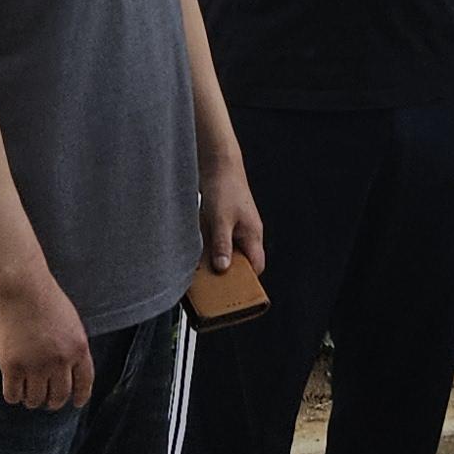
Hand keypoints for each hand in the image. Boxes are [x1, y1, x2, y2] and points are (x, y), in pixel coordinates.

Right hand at [0, 268, 97, 412]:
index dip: (80, 396)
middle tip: (46, 400)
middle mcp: (60, 361)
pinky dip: (14, 396)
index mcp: (78, 348)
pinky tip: (13, 391)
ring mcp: (35, 366)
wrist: (21, 286)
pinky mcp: (12, 367)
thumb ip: (71, 346)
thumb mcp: (71, 322)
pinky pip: (13, 395)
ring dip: (32, 400)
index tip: (75, 403)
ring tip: (28, 395)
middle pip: (59, 396)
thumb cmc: (45, 297)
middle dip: (53, 402)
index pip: (84, 383)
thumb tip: (67, 370)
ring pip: (35, 399)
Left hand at [198, 152, 265, 278]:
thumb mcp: (221, 220)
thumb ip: (222, 245)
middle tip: (212, 281)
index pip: (256, 265)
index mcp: (253, 234)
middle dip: (227, 272)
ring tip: (201, 267)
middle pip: (240, 261)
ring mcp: (235, 227)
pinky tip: (196, 249)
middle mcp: (247, 232)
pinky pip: (218, 241)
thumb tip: (223, 268)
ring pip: (227, 251)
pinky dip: (209, 247)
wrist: (217, 162)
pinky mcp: (223, 221)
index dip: (246, 280)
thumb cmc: (225, 187)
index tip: (232, 290)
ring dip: (215, 259)